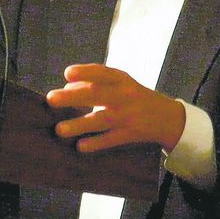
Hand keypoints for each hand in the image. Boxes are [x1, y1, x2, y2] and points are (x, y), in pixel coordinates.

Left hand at [45, 64, 185, 152]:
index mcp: (121, 79)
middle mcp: (125, 95)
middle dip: (73, 97)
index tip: (67, 73)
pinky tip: (80, 146)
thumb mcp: (120, 84)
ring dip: (79, 124)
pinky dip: (96, 143)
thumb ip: (93, 83)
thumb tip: (65, 89)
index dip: (85, 72)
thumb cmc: (134, 96)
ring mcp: (128, 116)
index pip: (103, 72)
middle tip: (51, 99)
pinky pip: (111, 140)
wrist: (168, 117)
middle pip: (97, 94)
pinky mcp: (131, 134)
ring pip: (102, 120)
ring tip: (59, 129)